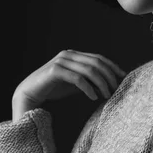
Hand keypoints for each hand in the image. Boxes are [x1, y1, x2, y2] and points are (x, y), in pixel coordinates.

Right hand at [12, 49, 126, 115]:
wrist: (29, 93)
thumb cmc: (53, 89)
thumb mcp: (75, 84)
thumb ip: (89, 81)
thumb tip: (109, 85)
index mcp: (74, 54)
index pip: (99, 58)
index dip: (112, 67)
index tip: (123, 77)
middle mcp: (68, 54)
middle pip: (96, 63)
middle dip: (109, 76)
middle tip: (116, 90)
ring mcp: (61, 61)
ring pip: (89, 70)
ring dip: (101, 84)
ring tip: (107, 95)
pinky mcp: (55, 71)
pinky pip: (78, 79)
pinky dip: (88, 88)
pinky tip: (94, 97)